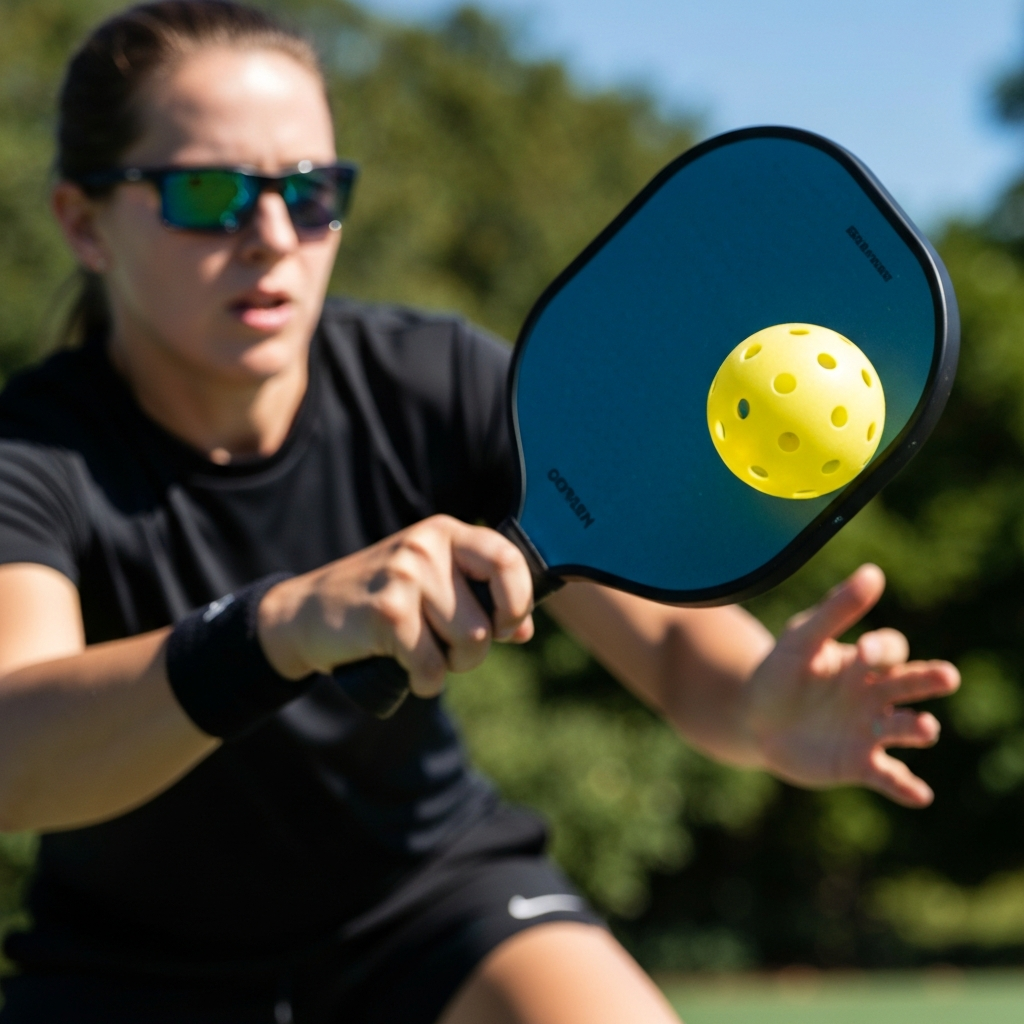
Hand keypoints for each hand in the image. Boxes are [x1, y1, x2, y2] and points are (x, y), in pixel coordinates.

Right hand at [257, 515, 533, 696]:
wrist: (306, 614)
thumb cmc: (379, 601)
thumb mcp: (431, 586)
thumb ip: (480, 601)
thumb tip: (526, 630)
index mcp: (446, 533)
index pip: (508, 559)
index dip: (518, 601)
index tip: (506, 627)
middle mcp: (427, 546)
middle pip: (487, 623)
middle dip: (473, 653)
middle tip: (444, 649)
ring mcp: (405, 575)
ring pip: (467, 645)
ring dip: (449, 668)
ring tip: (421, 654)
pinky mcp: (387, 611)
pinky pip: (432, 666)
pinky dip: (424, 682)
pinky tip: (405, 670)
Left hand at [745, 564, 959, 806]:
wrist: (752, 719)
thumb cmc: (779, 672)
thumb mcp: (801, 640)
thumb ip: (835, 610)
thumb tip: (874, 572)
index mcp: (863, 661)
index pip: (888, 650)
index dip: (880, 650)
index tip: (863, 651)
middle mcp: (875, 695)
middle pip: (911, 685)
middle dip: (929, 680)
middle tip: (946, 676)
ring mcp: (870, 731)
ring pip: (904, 729)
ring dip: (918, 728)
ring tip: (925, 729)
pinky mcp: (859, 764)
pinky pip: (888, 776)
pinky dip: (906, 786)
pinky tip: (920, 795)